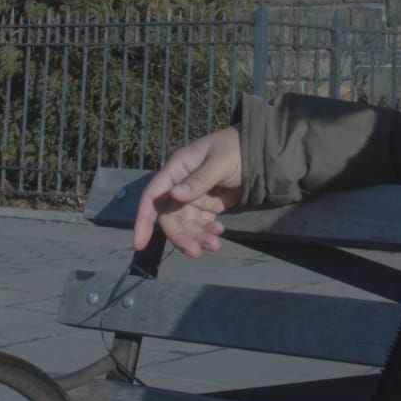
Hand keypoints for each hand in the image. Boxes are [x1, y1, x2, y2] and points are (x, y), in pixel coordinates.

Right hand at [133, 126, 243, 256]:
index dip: (143, 220)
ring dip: (197, 237)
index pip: (153, 196)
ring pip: (187, 224)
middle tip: (197, 251)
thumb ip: (199, 180)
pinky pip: (202, 224)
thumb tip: (174, 195)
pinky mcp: (209, 205)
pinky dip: (207, 232)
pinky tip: (219, 232)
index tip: (139, 244)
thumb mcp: (219, 163)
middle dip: (181, 236)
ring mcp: (195, 196)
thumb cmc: (236, 149)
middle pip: (171, 217)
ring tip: (215, 245)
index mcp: (177, 169)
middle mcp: (181, 184)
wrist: (261, 151)